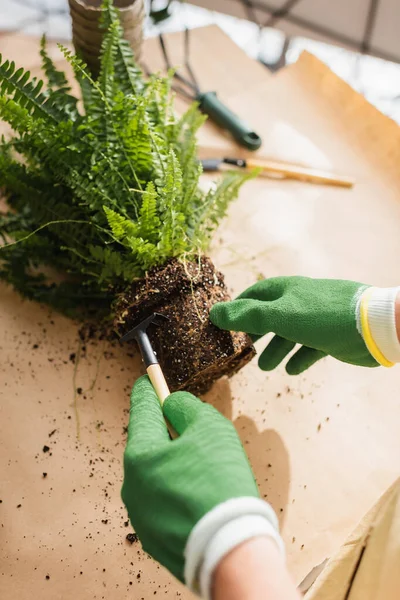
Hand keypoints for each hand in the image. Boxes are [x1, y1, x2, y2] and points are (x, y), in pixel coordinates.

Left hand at [122, 376, 281, 595]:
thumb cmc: (220, 483)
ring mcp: (140, 513)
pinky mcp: (152, 537)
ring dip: (175, 465)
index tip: (148, 379)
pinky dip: (178, 493)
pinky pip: (163, 503)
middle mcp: (132, 483)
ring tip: (206, 471)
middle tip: (194, 430)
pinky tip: (201, 497)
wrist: (231, 549)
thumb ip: (185, 407)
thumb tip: (172, 405)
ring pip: (156, 475)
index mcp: (141, 453)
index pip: (141, 409)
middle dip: (168, 433)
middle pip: (148, 444)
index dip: (148, 389)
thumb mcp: (210, 428)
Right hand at [210, 276, 377, 373]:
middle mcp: (298, 302)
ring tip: (265, 368)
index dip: (236, 308)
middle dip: (254, 333)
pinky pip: (308, 348)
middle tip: (240, 349)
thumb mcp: (279, 316)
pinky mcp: (330, 337)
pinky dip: (297, 358)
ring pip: (288, 334)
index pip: (253, 295)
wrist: (370, 327)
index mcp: (285, 290)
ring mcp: (315, 319)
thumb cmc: (321, 317)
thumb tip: (214, 313)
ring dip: (275, 350)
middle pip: (269, 316)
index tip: (221, 325)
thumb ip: (247, 317)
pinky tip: (290, 370)